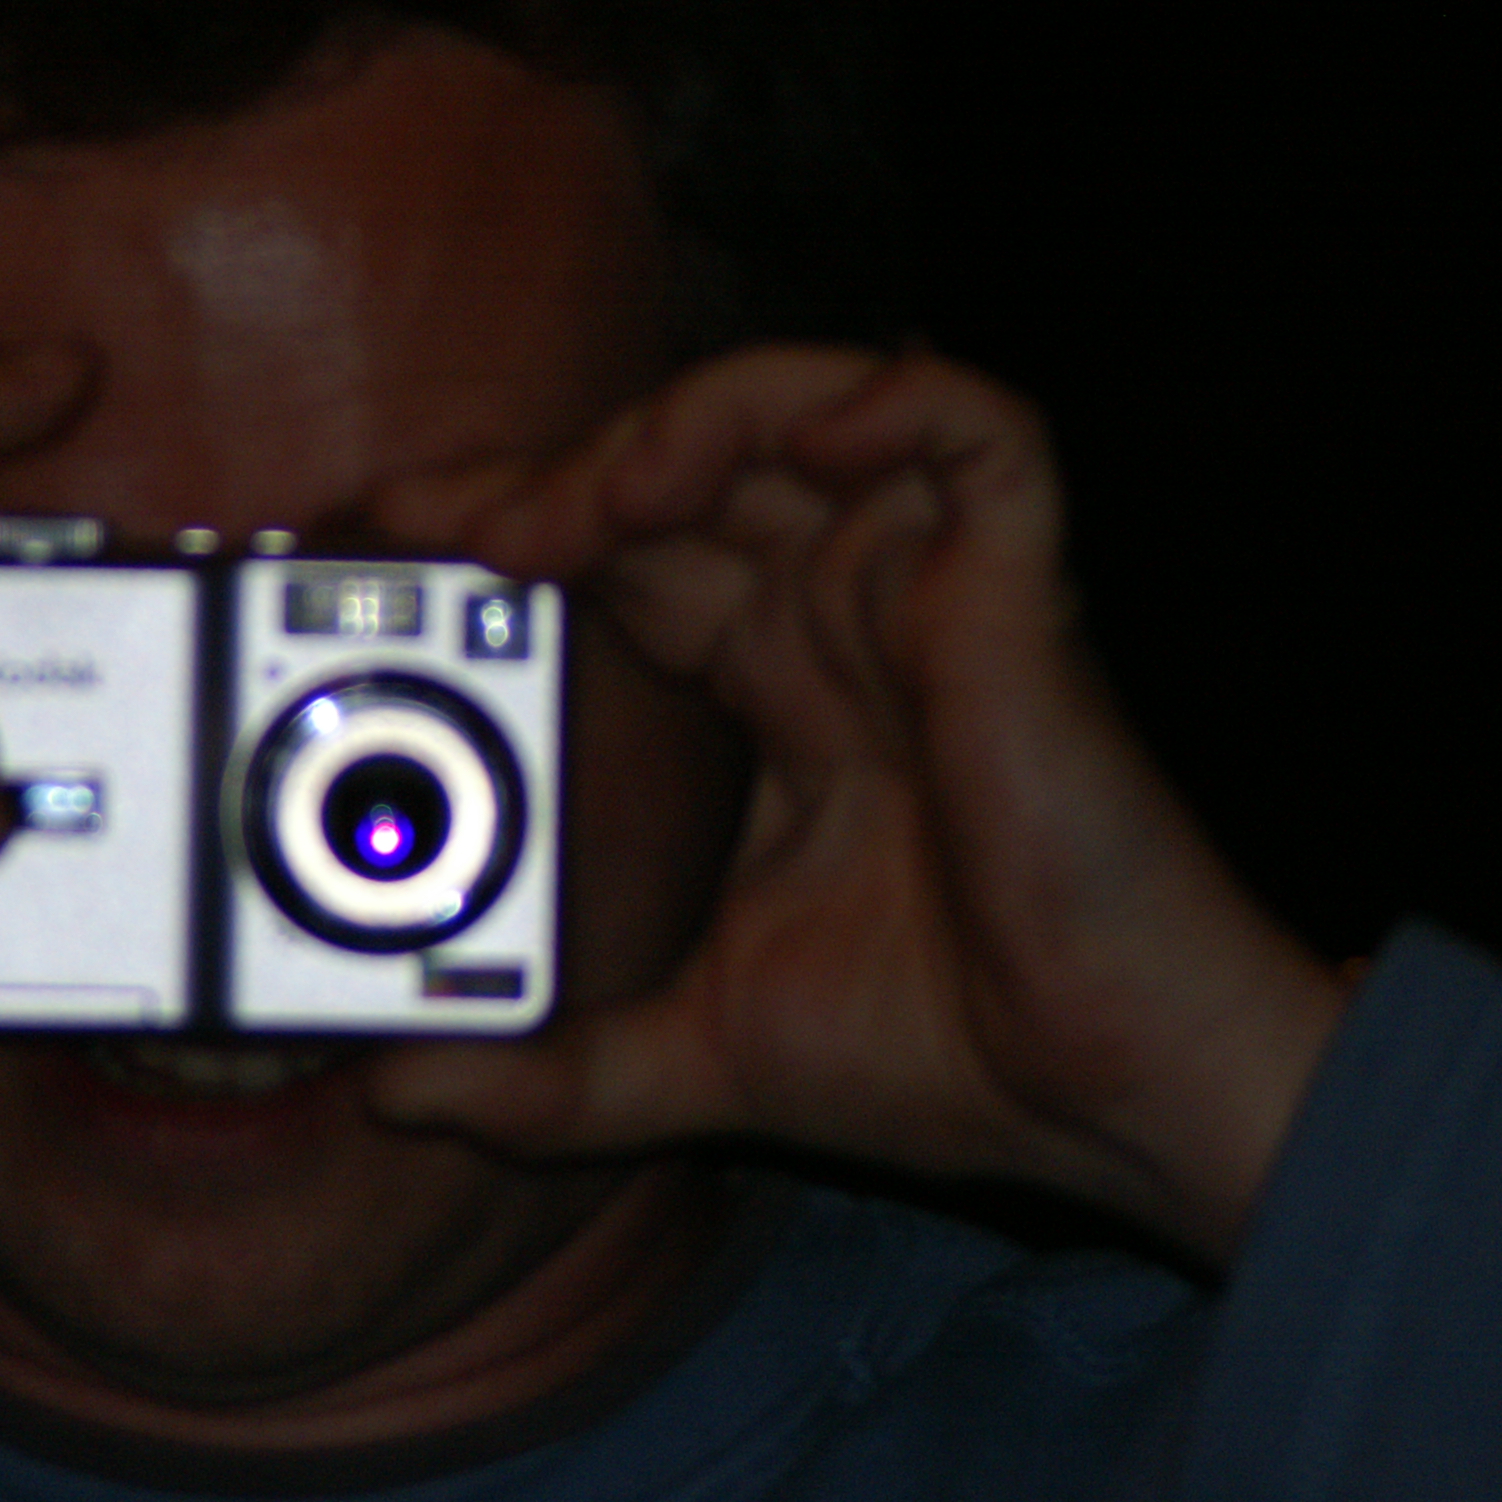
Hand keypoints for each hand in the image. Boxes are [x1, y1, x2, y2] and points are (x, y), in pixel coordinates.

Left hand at [364, 346, 1345, 1262]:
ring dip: (684, 426)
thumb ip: (548, 1077)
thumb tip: (392, 1094)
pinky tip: (814, 439)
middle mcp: (846, 623)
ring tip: (588, 501)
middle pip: (683, 474)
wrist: (1109, 1103)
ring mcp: (931, 595)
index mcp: (778, 696)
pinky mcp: (1021, 591)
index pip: (627, 560)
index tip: (397, 550)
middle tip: (437, 525)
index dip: (518, 532)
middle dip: (553, 476)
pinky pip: (980, 428)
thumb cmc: (949, 1060)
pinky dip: (894, 398)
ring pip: (803, 416)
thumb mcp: (695, 1060)